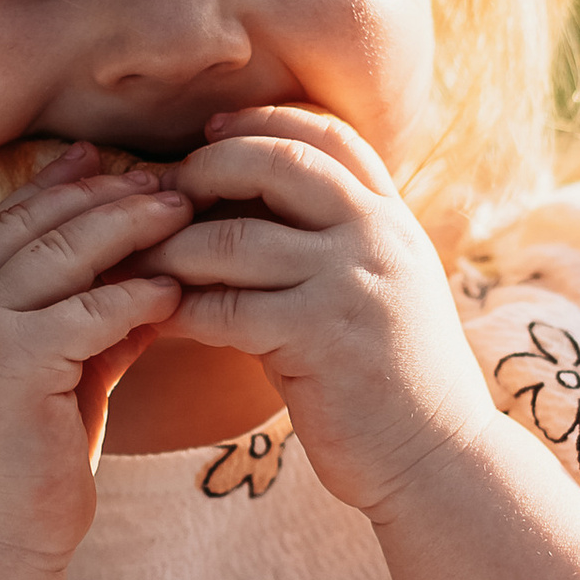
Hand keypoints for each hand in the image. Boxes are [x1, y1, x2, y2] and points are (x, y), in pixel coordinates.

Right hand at [0, 151, 191, 561]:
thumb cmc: (19, 476)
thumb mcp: (51, 383)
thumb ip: (84, 328)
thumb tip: (149, 278)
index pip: (2, 226)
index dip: (55, 187)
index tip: (103, 160)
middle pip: (33, 227)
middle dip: (102, 195)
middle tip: (162, 178)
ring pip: (61, 255)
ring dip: (127, 227)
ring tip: (181, 209)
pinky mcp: (9, 365)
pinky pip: (87, 311)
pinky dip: (134, 295)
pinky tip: (173, 288)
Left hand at [138, 106, 492, 519]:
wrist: (438, 459)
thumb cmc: (395, 380)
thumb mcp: (381, 291)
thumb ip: (334, 245)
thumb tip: (249, 208)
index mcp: (392, 220)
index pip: (328, 134)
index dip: (263, 121)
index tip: (212, 131)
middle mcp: (377, 238)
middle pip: (278, 162)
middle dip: (208, 167)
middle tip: (162, 190)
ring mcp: (349, 285)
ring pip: (234, 240)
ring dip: (175, 250)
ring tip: (140, 262)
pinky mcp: (319, 339)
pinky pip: (225, 309)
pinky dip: (181, 312)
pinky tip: (159, 319)